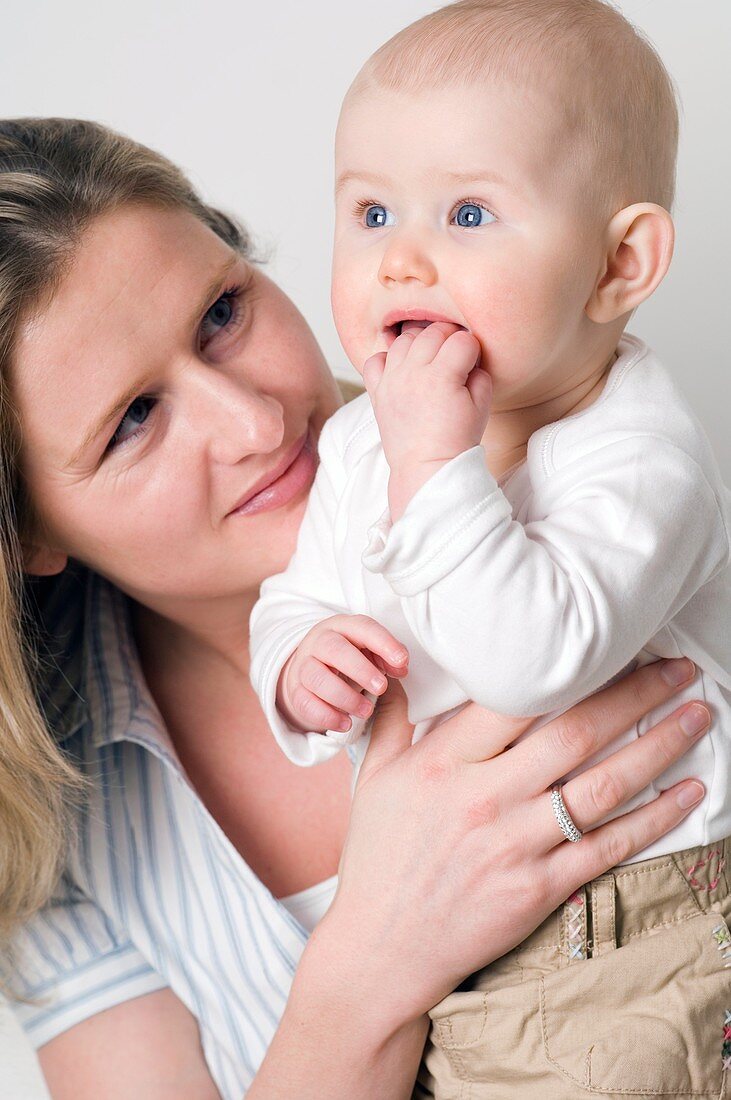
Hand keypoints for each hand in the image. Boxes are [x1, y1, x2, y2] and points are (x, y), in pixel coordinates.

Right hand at [276, 614, 408, 733]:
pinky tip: (345, 722)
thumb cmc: (346, 658)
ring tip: (366, 710)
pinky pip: (306, 704)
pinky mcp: (295, 691)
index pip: (362, 627)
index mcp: (341, 626)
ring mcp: (304, 666)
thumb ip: (386, 656)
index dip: (383, 642)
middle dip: (361, 669)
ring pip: (318, 678)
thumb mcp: (367, 651)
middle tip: (381, 687)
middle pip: (334, 650)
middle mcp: (319, 642)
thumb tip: (401, 667)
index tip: (401, 661)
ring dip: (345, 697)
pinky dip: (327, 716)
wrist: (308, 670)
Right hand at [307, 657, 707, 1037]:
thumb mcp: (374, 779)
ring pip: (603, 785)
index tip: (610, 645)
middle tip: (678, 668)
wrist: (382, 948)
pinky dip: (654, 818)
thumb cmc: (378, 858)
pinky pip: (608, 846)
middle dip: (636, 694)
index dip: (570, 668)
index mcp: (444, 762)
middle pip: (576, 733)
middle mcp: (484, 797)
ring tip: (697, 716)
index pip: (516, 698)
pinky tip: (686, 793)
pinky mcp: (540, 888)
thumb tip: (393, 669)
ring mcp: (516, 844)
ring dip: (659, 746)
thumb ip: (391, 719)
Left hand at [362, 322, 490, 519]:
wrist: (426, 468)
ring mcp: (392, 380)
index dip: (472, 348)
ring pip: (404, 340)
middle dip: (449, 338)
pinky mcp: (377, 392)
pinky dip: (387, 358)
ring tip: (430, 358)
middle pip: (433, 333)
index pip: (462, 340)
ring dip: (421, 342)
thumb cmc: (455, 441)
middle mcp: (413, 373)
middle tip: (455, 355)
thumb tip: (471, 359)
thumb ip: (480, 375)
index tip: (473, 361)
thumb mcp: (482, 407)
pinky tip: (401, 368)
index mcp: (441, 377)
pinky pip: (375, 360)